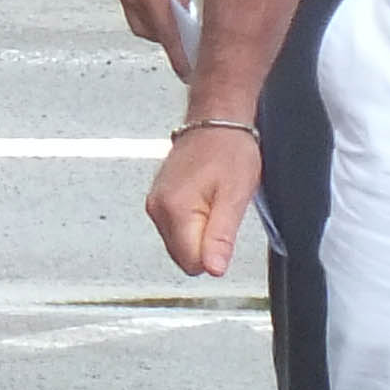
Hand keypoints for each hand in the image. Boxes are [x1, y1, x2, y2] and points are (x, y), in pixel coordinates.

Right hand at [112, 0, 196, 66]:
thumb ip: (181, 1)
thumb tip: (181, 21)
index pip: (167, 37)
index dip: (179, 57)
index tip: (188, 72)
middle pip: (149, 33)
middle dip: (165, 40)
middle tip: (185, 43)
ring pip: (137, 22)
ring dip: (154, 26)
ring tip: (173, 22)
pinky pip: (131, 6)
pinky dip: (144, 11)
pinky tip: (159, 4)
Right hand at [144, 123, 261, 276]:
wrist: (216, 119)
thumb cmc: (229, 149)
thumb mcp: (234, 196)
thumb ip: (221, 237)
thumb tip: (213, 269)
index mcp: (174, 210)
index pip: (192, 263)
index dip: (215, 252)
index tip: (224, 226)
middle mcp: (157, 209)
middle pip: (184, 257)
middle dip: (206, 243)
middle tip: (221, 209)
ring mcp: (155, 204)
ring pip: (180, 244)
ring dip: (200, 231)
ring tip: (214, 200)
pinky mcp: (158, 200)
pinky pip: (176, 229)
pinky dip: (193, 222)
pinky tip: (205, 198)